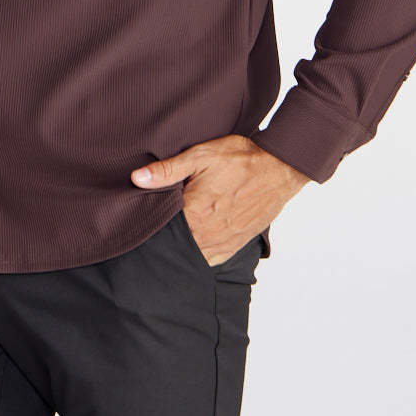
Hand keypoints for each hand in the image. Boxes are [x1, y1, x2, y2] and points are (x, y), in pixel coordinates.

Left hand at [130, 135, 310, 264]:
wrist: (279, 169)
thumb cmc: (240, 159)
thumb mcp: (200, 156)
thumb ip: (167, 170)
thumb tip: (136, 179)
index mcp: (194, 214)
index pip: (159, 229)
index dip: (149, 221)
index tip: (142, 214)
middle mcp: (207, 235)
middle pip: (174, 244)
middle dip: (164, 235)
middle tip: (157, 223)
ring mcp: (222, 244)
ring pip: (191, 254)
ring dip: (182, 245)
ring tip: (175, 230)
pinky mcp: (234, 247)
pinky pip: (209, 258)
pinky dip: (198, 251)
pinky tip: (194, 237)